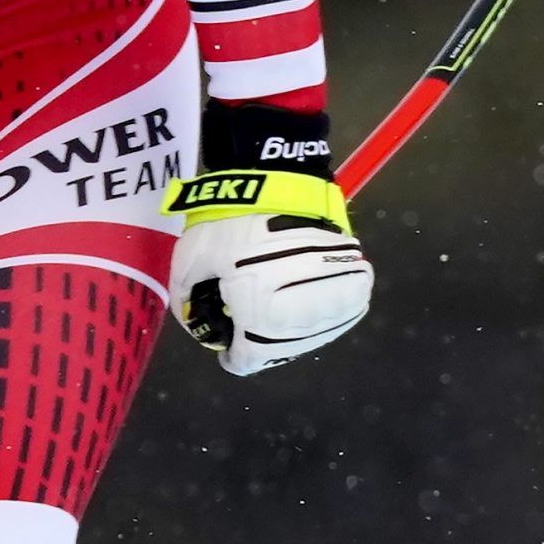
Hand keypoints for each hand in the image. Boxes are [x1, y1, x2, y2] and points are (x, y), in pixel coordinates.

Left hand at [162, 108, 371, 377]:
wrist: (281, 183)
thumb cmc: (228, 224)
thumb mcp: (188, 263)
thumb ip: (188, 304)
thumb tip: (199, 324)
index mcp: (260, 318)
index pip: (247, 361)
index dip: (233, 357)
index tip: (228, 350)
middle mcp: (301, 319)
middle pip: (279, 350)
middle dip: (259, 341)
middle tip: (248, 324)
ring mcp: (334, 301)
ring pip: (309, 336)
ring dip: (289, 330)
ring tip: (272, 311)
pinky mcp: (355, 283)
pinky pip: (334, 315)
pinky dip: (314, 315)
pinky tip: (297, 302)